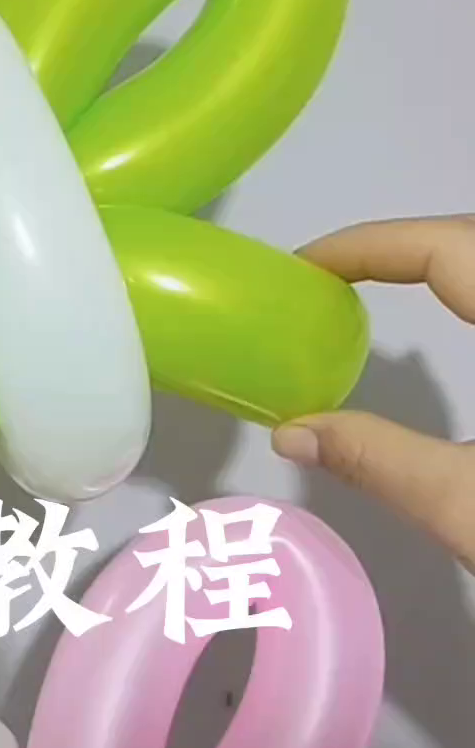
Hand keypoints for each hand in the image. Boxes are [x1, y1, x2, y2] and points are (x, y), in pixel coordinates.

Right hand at [271, 216, 474, 570]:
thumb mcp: (469, 506)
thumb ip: (383, 462)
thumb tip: (292, 435)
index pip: (447, 247)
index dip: (370, 245)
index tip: (305, 267)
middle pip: (472, 241)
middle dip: (402, 247)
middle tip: (330, 279)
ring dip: (444, 266)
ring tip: (377, 292)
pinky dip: (473, 295)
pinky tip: (457, 325)